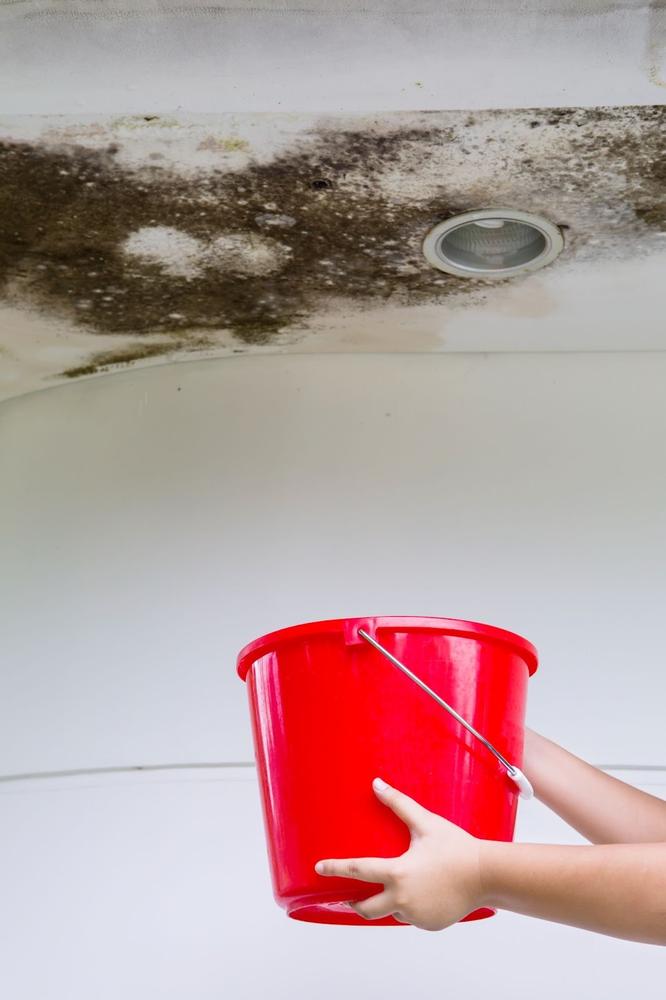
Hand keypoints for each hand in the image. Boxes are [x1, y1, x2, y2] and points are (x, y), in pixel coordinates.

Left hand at [314, 777, 484, 929]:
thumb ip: (398, 804)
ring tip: (401, 886)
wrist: (486, 875)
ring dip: (390, 901)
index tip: (319, 868)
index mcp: (397, 873)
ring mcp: (415, 915)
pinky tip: (424, 892)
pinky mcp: (428, 924)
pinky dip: (412, 907)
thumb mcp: (425, 823)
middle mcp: (402, 899)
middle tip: (350, 897)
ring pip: (393, 911)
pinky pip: (412, 917)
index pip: (357, 871)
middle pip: (366, 909)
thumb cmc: (456, 847)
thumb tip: (377, 784)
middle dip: (355, 903)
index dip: (335, 868)